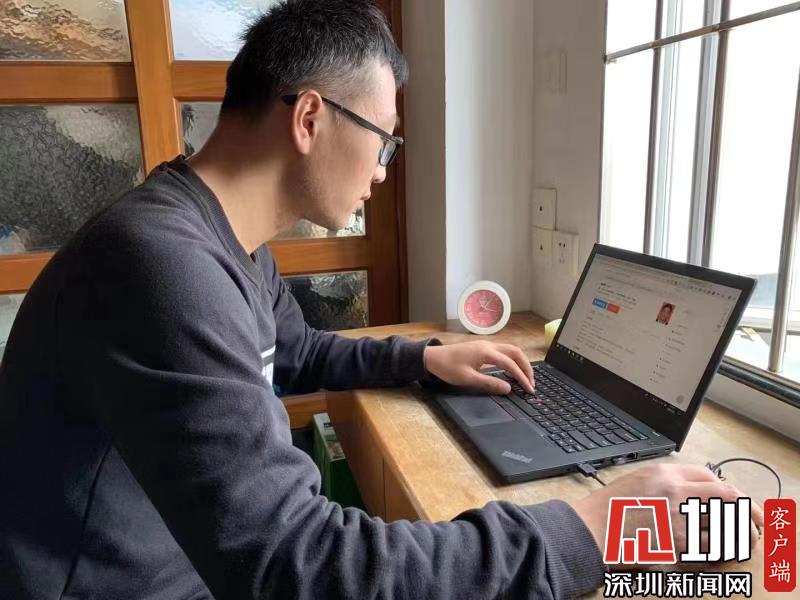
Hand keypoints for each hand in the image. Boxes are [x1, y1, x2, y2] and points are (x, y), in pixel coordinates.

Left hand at [423, 341, 533, 393]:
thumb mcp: (468, 379)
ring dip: (521, 362)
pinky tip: (513, 370)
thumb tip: (508, 388)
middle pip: (516, 353)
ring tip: (526, 377)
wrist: (432, 357)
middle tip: (532, 383)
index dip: (522, 377)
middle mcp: (489, 345)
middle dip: (526, 367)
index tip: (529, 389)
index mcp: (486, 352)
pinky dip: (513, 360)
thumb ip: (489, 383)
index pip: (510, 364)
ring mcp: (486, 345)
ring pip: (511, 350)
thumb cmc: (447, 367)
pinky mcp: (483, 348)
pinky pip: (504, 351)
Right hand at [571, 463, 763, 567]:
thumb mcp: (637, 480)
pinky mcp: (676, 547)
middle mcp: (676, 494)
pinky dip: (718, 553)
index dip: (729, 490)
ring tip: (743, 541)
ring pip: (725, 527)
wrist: (591, 529)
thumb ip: (666, 482)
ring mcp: (678, 521)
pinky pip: (710, 551)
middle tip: (755, 523)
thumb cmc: (608, 507)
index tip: (737, 501)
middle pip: (728, 498)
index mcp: (665, 474)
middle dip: (747, 511)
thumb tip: (694, 490)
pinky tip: (718, 554)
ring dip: (737, 536)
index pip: (711, 476)